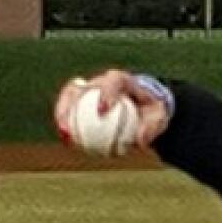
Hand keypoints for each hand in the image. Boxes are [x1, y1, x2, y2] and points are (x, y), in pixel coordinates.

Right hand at [53, 69, 170, 149]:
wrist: (144, 106)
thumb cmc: (152, 110)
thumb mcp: (159, 118)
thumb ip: (151, 127)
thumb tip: (139, 142)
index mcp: (122, 80)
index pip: (113, 81)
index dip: (105, 93)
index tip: (102, 111)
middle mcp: (101, 81)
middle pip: (81, 86)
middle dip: (72, 103)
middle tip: (74, 125)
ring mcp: (89, 89)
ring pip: (69, 97)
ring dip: (62, 114)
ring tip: (65, 135)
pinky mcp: (82, 99)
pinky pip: (70, 110)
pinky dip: (67, 123)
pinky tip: (68, 141)